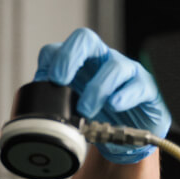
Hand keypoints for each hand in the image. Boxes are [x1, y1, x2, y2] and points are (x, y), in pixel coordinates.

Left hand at [34, 28, 170, 163]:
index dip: (48, 63)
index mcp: (79, 65)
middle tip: (59, 80)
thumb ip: (55, 104)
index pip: (58, 49)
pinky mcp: (146, 89)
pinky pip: (138, 85)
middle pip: (85, 39)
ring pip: (114, 65)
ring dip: (97, 88)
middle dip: (69, 57)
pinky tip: (115, 105)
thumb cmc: (100, 118)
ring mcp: (126, 73)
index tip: (43, 85)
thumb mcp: (72, 112)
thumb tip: (33, 104)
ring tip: (85, 110)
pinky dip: (125, 95)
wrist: (129, 138)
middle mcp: (102, 61)